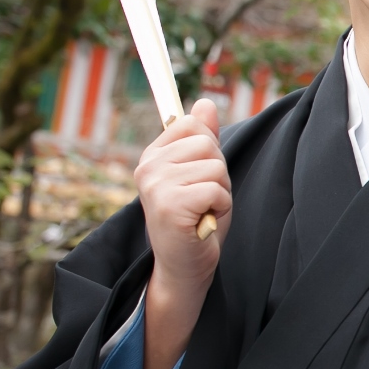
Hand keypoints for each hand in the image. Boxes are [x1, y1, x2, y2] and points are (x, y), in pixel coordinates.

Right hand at [136, 98, 230, 289]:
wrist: (185, 267)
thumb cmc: (196, 220)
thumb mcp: (202, 174)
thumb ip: (203, 139)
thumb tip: (207, 102)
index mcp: (152, 156)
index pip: (192, 124)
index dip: (209, 151)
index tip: (198, 177)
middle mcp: (148, 167)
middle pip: (208, 144)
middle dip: (219, 173)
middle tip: (203, 200)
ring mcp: (156, 185)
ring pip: (215, 167)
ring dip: (220, 192)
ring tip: (202, 212)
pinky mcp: (169, 204)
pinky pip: (216, 189)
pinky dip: (219, 208)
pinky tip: (203, 223)